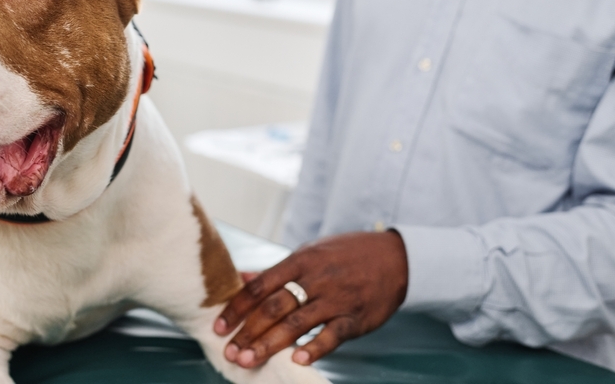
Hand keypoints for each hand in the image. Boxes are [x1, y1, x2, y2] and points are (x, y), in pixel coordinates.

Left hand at [213, 231, 407, 367]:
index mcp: (299, 261)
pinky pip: (333, 335)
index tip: (219, 326)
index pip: (259, 286)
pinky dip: (314, 348)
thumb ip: (276, 271)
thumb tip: (241, 279)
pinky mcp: (356, 317)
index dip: (237, 308)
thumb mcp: (309, 253)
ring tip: (248, 360)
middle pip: (273, 307)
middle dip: (248, 331)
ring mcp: (336, 299)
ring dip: (270, 344)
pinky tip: (295, 361)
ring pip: (297, 323)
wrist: (395, 257)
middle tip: (229, 352)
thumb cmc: (345, 255)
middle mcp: (315, 279)